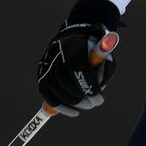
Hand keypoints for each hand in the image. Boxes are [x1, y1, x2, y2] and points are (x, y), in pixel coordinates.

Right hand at [36, 0, 120, 115]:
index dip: (87, 85)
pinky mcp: (41, 73)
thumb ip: (104, 67)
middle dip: (80, 96)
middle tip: (93, 104)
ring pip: (54, 88)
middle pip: (64, 80)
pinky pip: (46, 93)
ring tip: (85, 105)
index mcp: (73, 44)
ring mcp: (45, 63)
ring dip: (71, 102)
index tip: (99, 99)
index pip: (76, 67)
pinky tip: (73, 111)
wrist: (75, 34)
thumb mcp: (104, 51)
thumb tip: (98, 88)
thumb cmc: (93, 45)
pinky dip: (59, 105)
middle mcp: (55, 53)